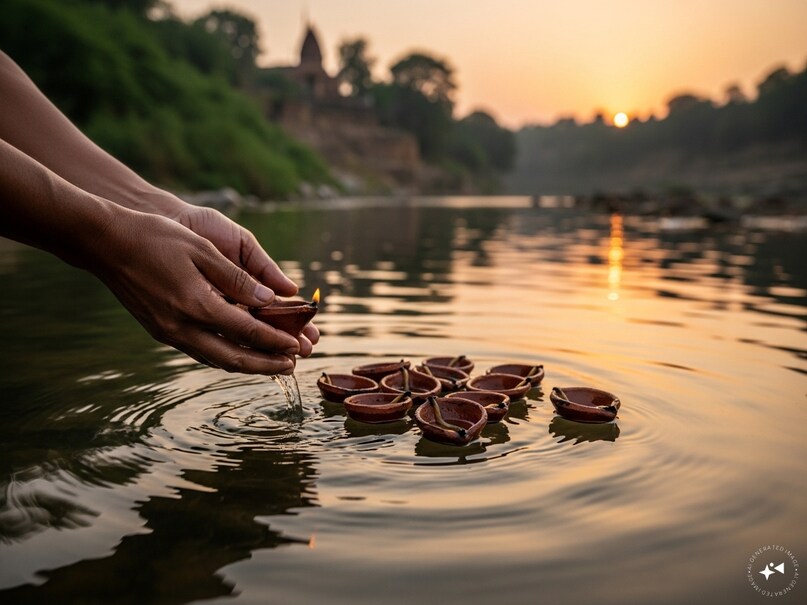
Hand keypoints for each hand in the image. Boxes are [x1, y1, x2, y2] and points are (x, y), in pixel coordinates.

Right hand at [91, 207, 306, 373]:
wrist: (105, 243)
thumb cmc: (156, 238)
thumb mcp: (203, 250)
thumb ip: (238, 279)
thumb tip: (270, 301)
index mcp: (197, 305)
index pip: (247, 332)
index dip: (275, 340)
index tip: (297, 345)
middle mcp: (182, 327)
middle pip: (234, 358)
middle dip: (266, 365)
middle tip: (292, 365)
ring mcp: (169, 333)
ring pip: (216, 360)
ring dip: (247, 365)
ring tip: (272, 365)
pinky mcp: (161, 331)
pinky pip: (201, 352)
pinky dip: (225, 356)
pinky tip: (239, 353)